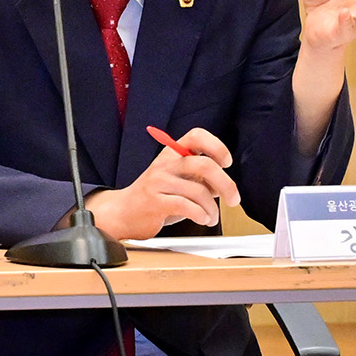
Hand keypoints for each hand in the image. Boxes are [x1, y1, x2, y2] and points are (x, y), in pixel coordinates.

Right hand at [85, 125, 236, 240]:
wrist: (122, 213)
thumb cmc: (154, 197)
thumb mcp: (176, 180)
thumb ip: (198, 178)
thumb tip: (224, 185)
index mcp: (172, 153)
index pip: (197, 136)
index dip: (217, 147)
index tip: (226, 162)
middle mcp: (165, 164)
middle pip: (205, 165)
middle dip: (226, 184)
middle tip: (233, 198)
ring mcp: (159, 182)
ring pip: (199, 191)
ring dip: (212, 209)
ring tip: (211, 216)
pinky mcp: (155, 202)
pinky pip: (187, 207)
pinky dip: (201, 215)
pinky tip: (202, 219)